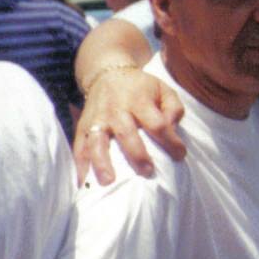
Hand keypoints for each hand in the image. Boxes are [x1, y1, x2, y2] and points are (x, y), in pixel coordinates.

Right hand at [72, 67, 184, 184]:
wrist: (107, 75)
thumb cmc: (140, 88)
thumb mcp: (163, 89)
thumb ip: (173, 108)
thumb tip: (173, 128)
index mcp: (139, 100)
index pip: (157, 123)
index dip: (170, 140)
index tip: (179, 155)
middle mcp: (116, 110)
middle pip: (126, 134)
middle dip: (137, 155)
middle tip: (148, 172)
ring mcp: (97, 120)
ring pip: (97, 142)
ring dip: (102, 163)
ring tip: (109, 182)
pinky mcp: (82, 127)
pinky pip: (79, 148)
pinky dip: (81, 166)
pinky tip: (83, 183)